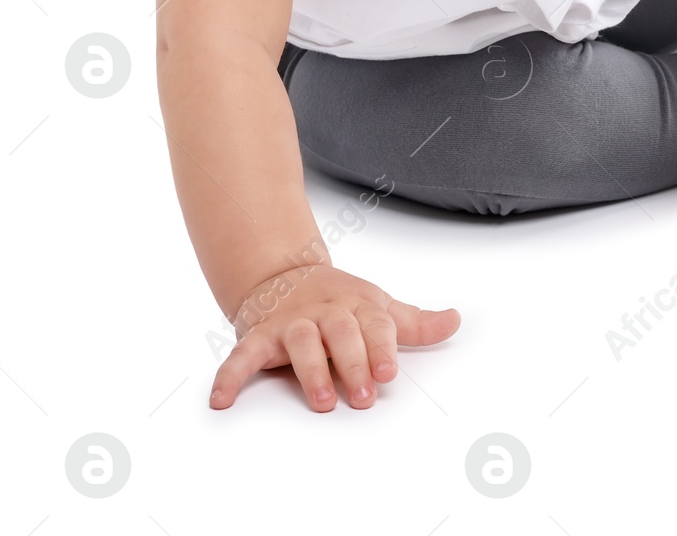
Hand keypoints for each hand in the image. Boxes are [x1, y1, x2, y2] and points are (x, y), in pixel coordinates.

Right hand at [210, 263, 460, 410]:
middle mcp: (326, 312)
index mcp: (358, 305)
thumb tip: (454, 321)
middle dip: (353, 365)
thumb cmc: (340, 302)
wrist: (284, 276)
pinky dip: (230, 375)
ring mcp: (292, 322)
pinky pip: (242, 354)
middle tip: (363, 398)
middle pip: (341, 333)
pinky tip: (222, 399)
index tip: (389, 374)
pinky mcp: (260, 336)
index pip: (375, 325)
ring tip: (323, 401)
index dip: (382, 349)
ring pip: (301, 342)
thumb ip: (413, 323)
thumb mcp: (378, 307)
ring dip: (310, 371)